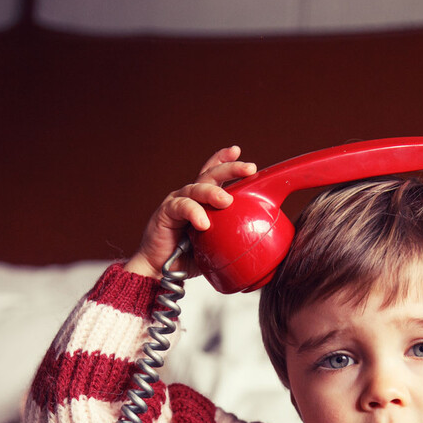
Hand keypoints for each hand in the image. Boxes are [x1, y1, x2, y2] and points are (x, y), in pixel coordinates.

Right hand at [126, 146, 256, 277]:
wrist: (160, 271)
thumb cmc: (188, 258)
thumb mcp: (217, 245)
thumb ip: (231, 236)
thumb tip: (262, 241)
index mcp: (203, 201)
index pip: (214, 175)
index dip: (225, 160)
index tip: (237, 151)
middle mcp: (190, 196)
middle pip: (211, 175)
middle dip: (230, 169)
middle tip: (249, 169)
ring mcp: (178, 202)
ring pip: (197, 188)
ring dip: (213, 192)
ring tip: (226, 201)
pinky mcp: (166, 213)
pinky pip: (182, 207)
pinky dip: (194, 213)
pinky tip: (203, 223)